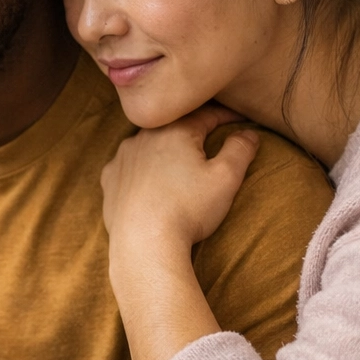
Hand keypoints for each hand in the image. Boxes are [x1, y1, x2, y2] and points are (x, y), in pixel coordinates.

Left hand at [101, 105, 258, 255]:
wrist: (144, 244)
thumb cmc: (188, 210)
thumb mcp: (226, 178)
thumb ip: (240, 149)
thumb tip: (248, 133)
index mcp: (174, 130)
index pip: (205, 115)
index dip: (226, 117)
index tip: (240, 120)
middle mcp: (143, 137)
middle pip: (175, 127)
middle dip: (194, 130)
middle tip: (212, 136)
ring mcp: (123, 158)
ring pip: (150, 144)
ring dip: (166, 148)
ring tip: (181, 158)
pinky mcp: (110, 179)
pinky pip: (130, 165)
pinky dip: (143, 167)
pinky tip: (151, 177)